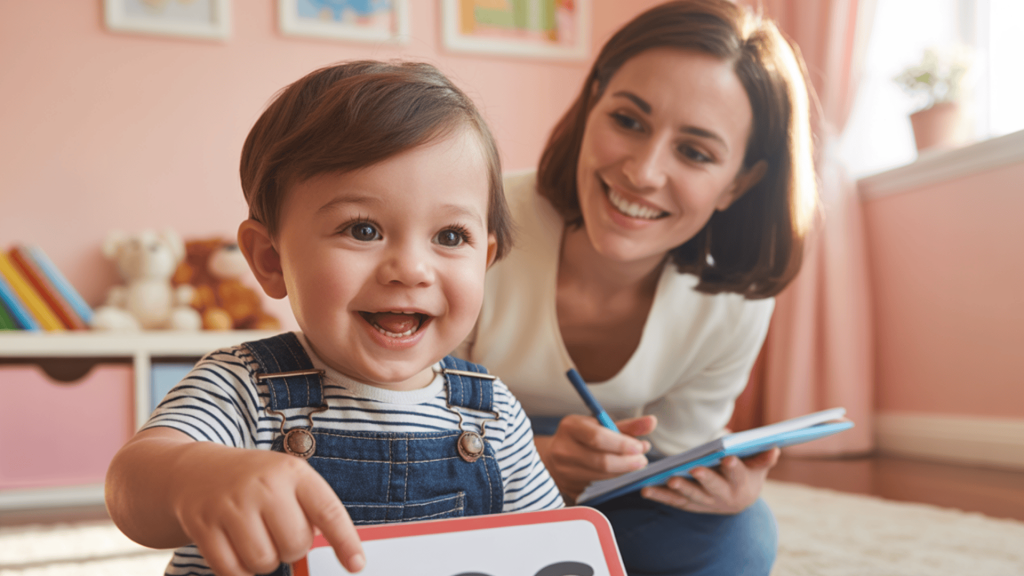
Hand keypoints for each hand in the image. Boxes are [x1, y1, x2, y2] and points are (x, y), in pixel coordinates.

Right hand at [169, 439, 365, 574]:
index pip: (327, 511)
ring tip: (257, 538)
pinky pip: (231, 570)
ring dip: (264, 561)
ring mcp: (230, 505)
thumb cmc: (254, 481)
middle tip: (278, 532)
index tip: (357, 564)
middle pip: (294, 545)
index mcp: (292, 472)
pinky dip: (238, 570)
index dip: (345, 541)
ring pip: (263, 562)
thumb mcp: (287, 479)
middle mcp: (263, 486)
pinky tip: (235, 548)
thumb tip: (341, 555)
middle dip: (291, 549)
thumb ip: (311, 510)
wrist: (195, 470)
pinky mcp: (202, 525)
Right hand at [535, 414, 656, 502]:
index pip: (598, 437)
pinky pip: (598, 487)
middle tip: (642, 460)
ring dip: (623, 472)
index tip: (640, 447)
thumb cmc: (581, 436)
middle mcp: (563, 449)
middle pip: (601, 461)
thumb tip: (652, 422)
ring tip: (634, 464)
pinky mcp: (569, 488)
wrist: (553, 455)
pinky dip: (613, 481)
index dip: (622, 444)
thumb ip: (628, 425)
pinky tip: (619, 473)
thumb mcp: (600, 425)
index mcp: (570, 427)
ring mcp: (564, 471)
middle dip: (628, 462)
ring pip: (602, 477)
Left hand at [640, 447, 779, 514]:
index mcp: (743, 486)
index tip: (727, 458)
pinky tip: (646, 489)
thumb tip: (773, 447)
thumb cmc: (748, 472)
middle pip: (714, 489)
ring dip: (680, 489)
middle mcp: (725, 499)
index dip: (734, 468)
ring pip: (692, 497)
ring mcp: (706, 504)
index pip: (739, 475)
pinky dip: (661, 496)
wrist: (740, 499)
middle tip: (695, 469)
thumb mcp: (759, 465)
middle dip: (705, 479)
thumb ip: (763, 457)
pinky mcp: (691, 506)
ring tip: (670, 478)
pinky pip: (675, 501)